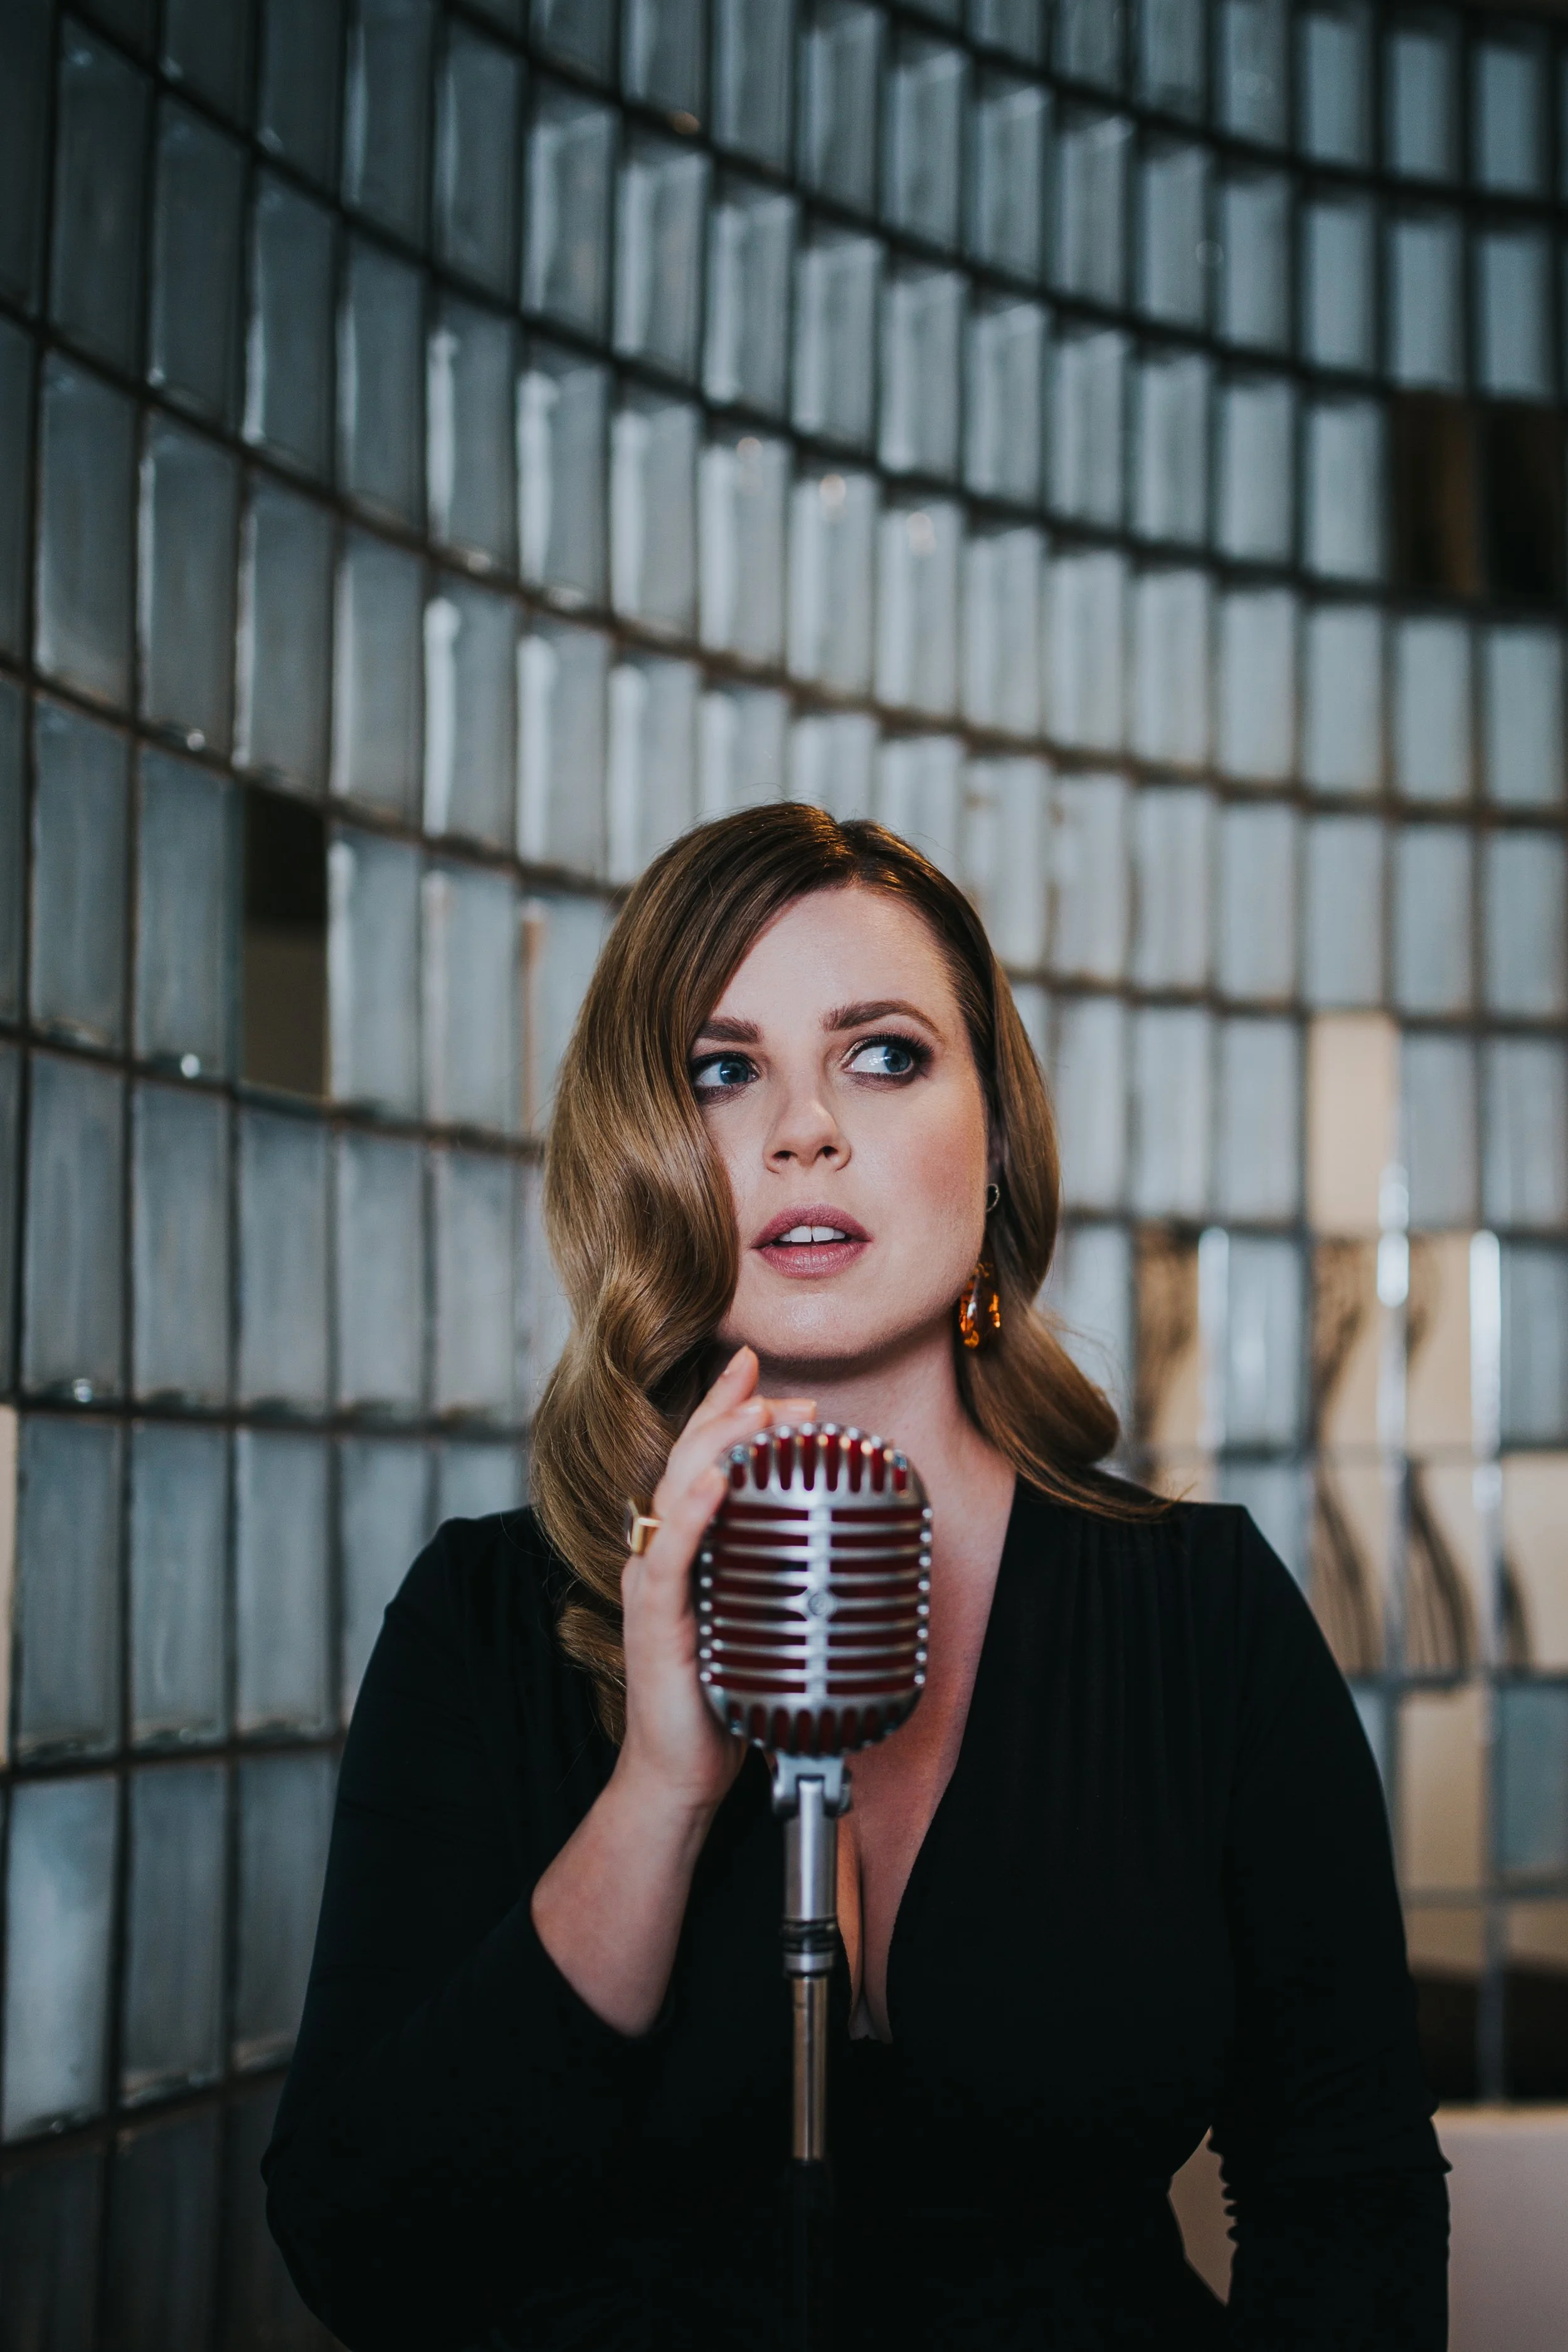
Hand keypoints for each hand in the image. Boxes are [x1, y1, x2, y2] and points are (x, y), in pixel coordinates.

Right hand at [617, 1346, 813, 1819]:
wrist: (679, 1775)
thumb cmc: (717, 1702)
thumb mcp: (753, 1623)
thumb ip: (771, 1578)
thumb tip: (828, 1542)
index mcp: (680, 1551)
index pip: (698, 1461)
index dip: (722, 1410)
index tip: (756, 1369)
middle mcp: (657, 1555)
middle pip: (687, 1461)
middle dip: (734, 1416)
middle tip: (784, 1394)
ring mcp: (650, 1585)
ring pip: (676, 1492)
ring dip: (719, 1447)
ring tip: (758, 1416)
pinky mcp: (652, 1621)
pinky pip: (668, 1556)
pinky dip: (691, 1515)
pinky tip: (714, 1487)